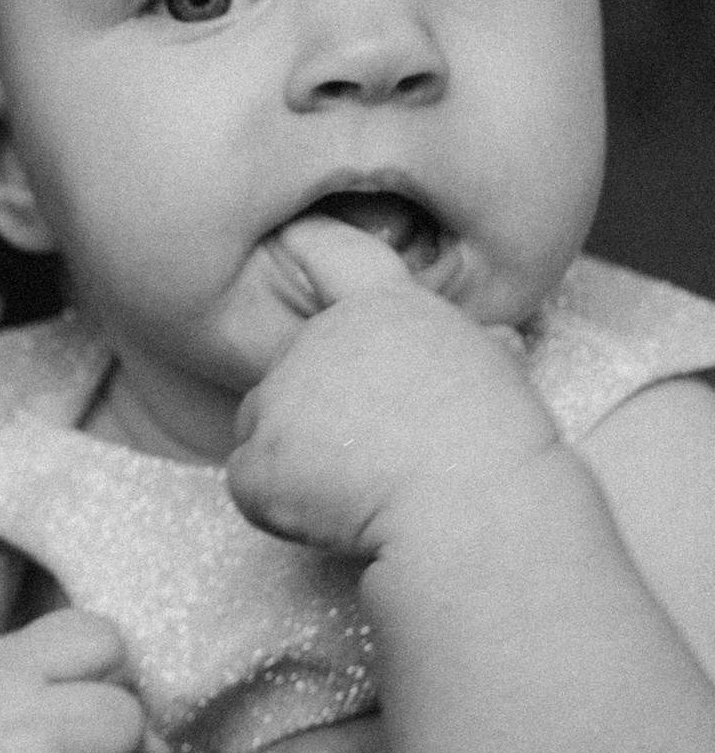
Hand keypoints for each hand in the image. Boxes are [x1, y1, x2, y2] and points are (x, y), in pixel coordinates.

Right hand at [0, 607, 158, 752]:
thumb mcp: (5, 667)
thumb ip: (83, 669)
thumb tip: (163, 748)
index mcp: (0, 672)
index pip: (104, 641)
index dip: (99, 668)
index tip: (63, 692)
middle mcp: (13, 733)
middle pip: (127, 717)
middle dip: (114, 735)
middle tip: (72, 752)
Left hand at [229, 217, 554, 559]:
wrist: (474, 509)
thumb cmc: (498, 451)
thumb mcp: (500, 375)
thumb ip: (478, 350)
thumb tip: (502, 345)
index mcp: (387, 311)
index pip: (332, 254)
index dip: (305, 244)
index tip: (289, 236)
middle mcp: (323, 337)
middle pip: (289, 372)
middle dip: (316, 413)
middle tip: (377, 455)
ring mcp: (282, 395)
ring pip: (264, 428)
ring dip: (295, 459)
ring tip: (363, 487)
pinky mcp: (258, 456)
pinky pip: (250, 484)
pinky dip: (278, 507)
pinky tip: (334, 516)